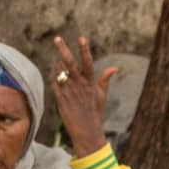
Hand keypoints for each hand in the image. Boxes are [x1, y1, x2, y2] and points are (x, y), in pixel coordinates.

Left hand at [47, 35, 117, 156]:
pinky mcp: (60, 99)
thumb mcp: (102, 95)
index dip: (85, 50)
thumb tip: (115, 67)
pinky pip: (54, 83)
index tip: (81, 38)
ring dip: (58, 64)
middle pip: (70, 63)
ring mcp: (69, 91)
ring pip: (60, 71)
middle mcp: (79, 85)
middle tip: (57, 38)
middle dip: (63, 49)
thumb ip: (105, 80)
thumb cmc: (94, 112)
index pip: (88, 63)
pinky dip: (53, 76)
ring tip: (58, 61)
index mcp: (90, 83)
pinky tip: (53, 73)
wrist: (86, 130)